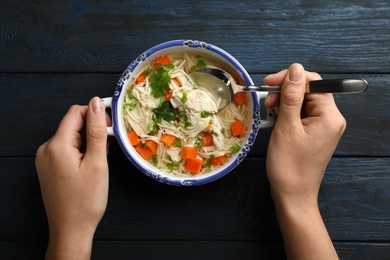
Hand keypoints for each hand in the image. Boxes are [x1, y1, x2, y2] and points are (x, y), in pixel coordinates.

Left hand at [35, 97, 109, 258]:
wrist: (71, 230)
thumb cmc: (85, 201)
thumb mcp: (97, 163)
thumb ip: (96, 131)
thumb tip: (97, 102)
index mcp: (56, 145)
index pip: (76, 113)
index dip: (96, 114)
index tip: (112, 125)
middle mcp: (47, 149)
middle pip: (73, 124)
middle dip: (94, 129)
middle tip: (111, 144)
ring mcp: (46, 159)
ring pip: (72, 137)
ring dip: (89, 140)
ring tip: (103, 157)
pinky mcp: (50, 167)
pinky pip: (67, 149)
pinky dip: (82, 150)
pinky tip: (94, 162)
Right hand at [264, 64, 344, 259]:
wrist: (292, 195)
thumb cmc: (289, 165)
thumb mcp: (287, 127)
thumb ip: (291, 96)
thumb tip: (295, 68)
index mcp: (329, 116)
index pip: (313, 82)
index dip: (290, 79)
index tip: (268, 83)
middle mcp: (331, 119)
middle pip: (308, 91)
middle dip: (285, 92)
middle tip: (267, 103)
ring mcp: (323, 127)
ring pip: (303, 102)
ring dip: (284, 103)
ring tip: (270, 113)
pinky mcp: (314, 133)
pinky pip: (301, 114)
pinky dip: (287, 114)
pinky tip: (276, 120)